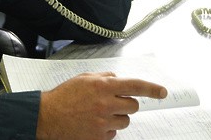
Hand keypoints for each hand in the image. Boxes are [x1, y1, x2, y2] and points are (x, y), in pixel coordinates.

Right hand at [36, 72, 167, 139]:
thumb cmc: (64, 97)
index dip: (152, 89)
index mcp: (103, 86)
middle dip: (125, 104)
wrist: (47, 117)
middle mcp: (106, 104)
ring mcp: (103, 122)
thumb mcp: (84, 78)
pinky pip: (114, 134)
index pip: (135, 85)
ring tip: (98, 114)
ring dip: (116, 118)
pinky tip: (92, 124)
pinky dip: (107, 130)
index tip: (162, 92)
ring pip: (125, 121)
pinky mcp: (99, 137)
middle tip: (111, 103)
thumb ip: (104, 77)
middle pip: (132, 106)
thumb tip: (118, 79)